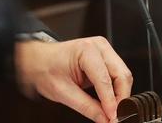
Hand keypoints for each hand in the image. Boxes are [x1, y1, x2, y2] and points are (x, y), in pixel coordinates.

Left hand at [14, 36, 132, 122]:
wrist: (38, 59)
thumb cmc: (45, 68)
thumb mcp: (62, 92)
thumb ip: (87, 107)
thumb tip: (106, 120)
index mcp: (85, 50)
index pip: (105, 80)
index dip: (111, 102)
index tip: (113, 118)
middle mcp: (98, 46)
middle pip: (122, 76)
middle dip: (121, 99)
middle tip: (115, 117)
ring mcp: (104, 51)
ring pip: (123, 76)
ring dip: (120, 95)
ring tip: (111, 112)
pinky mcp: (106, 58)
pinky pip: (118, 76)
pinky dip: (117, 91)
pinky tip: (110, 102)